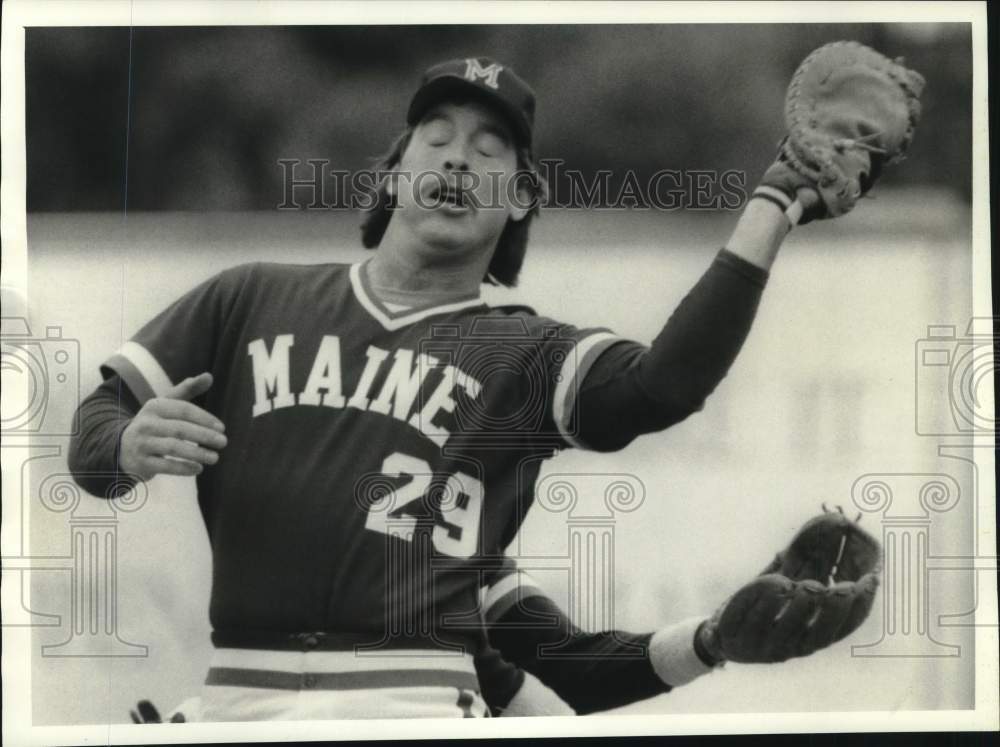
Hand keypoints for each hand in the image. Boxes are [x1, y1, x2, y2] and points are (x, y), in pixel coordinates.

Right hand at [119, 372, 226, 479]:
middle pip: (180, 429)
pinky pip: (165, 466)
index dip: (204, 418)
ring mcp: (142, 443)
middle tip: (223, 442)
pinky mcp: (140, 462)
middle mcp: (146, 423)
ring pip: (173, 448)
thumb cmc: (154, 423)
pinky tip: (198, 468)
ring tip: (215, 457)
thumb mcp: (166, 404)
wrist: (122, 447)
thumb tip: (209, 376)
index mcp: (154, 406)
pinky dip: (184, 468)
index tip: (222, 428)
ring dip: (197, 453)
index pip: (183, 410)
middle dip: (204, 436)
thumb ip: (187, 389)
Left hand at [697, 507, 880, 663]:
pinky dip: (764, 596)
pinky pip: (751, 619)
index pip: (846, 626)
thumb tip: (838, 520)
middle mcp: (794, 645)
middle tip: (842, 586)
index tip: (871, 578)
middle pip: (823, 634)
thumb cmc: (765, 601)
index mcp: (815, 632)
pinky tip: (774, 579)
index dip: (862, 604)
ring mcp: (765, 645)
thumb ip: (813, 552)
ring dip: (801, 604)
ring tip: (808, 585)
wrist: (722, 632)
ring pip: (788, 631)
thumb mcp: (791, 574)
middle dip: (836, 609)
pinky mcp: (736, 638)